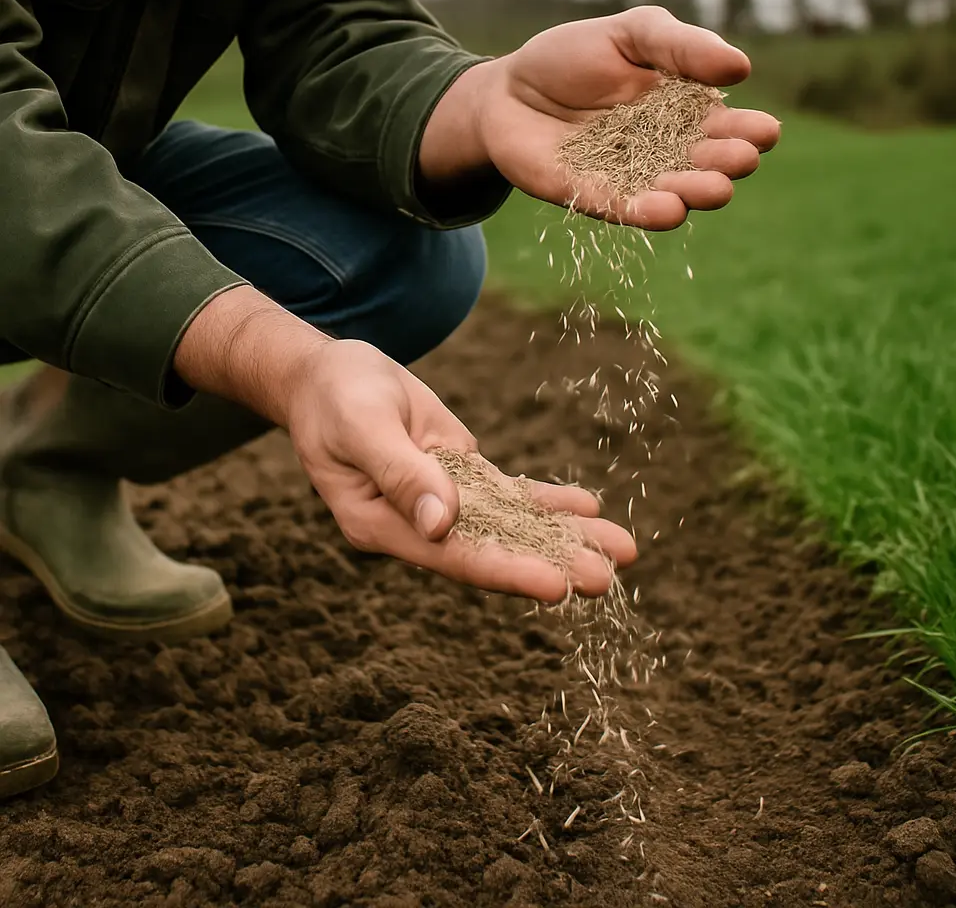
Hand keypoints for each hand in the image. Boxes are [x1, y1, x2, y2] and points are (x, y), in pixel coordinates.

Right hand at [174, 288, 635, 602]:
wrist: (328, 375)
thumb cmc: (334, 397)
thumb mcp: (361, 426)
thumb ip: (400, 472)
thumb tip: (441, 524)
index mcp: (383, 526)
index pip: (454, 557)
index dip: (508, 570)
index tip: (558, 585)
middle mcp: (418, 525)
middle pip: (494, 550)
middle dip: (552, 562)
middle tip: (609, 577)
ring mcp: (441, 501)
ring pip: (511, 525)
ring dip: (564, 536)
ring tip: (622, 549)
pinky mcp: (458, 475)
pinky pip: (508, 494)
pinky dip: (547, 502)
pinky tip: (587, 508)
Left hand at [420, 6, 780, 229]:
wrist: (507, 90)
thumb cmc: (572, 58)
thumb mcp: (631, 34)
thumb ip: (681, 47)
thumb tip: (741, 66)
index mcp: (682, 112)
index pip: (724, 126)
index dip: (746, 131)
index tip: (764, 132)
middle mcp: (662, 153)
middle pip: (704, 165)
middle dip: (725, 164)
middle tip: (740, 159)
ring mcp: (628, 179)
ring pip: (671, 193)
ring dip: (695, 193)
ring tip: (714, 189)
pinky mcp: (591, 198)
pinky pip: (624, 209)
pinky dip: (647, 212)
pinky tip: (669, 211)